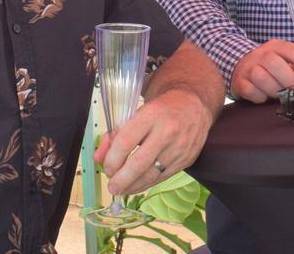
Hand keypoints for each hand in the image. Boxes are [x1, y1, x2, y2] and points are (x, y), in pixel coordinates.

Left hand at [94, 88, 213, 195]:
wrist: (195, 105)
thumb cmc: (161, 109)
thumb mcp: (136, 113)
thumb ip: (115, 134)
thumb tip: (99, 158)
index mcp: (151, 115)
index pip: (125, 143)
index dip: (112, 160)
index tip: (107, 167)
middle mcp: (167, 131)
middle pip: (138, 164)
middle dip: (121, 180)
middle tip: (112, 186)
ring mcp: (179, 147)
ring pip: (151, 175)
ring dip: (132, 186)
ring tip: (122, 189)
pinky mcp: (187, 159)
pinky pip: (162, 178)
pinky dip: (147, 184)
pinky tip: (137, 185)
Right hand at [229, 39, 293, 102]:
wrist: (240, 66)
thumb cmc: (270, 66)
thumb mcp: (286, 61)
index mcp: (276, 46)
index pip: (293, 51)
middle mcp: (261, 54)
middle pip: (275, 63)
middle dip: (291, 80)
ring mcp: (248, 67)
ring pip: (261, 77)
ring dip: (275, 90)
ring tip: (281, 95)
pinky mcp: (239, 82)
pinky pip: (250, 90)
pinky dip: (260, 97)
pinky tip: (265, 97)